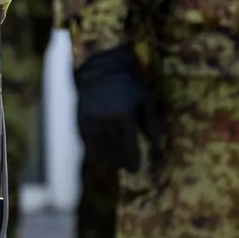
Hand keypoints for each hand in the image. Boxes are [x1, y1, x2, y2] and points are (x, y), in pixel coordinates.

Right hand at [75, 44, 163, 172]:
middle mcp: (106, 121)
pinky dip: (96, 152)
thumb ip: (151, 121)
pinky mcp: (81, 121)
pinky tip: (102, 156)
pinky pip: (89, 143)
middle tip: (127, 167)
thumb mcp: (144, 98)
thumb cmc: (127, 83)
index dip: (133, 160)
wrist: (100, 69)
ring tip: (116, 164)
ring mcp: (92, 121)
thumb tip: (157, 144)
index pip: (129, 146)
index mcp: (124, 116)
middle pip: (115, 150)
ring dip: (109, 160)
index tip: (135, 169)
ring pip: (101, 150)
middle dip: (122, 161)